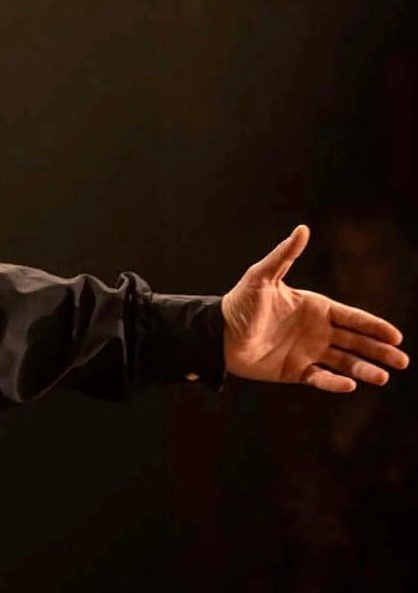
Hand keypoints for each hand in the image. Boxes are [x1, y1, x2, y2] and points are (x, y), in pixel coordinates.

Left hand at [221, 225, 407, 391]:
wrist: (217, 334)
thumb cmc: (239, 303)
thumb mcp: (262, 277)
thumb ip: (284, 256)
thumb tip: (302, 229)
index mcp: (314, 308)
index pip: (352, 318)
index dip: (374, 327)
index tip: (395, 336)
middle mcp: (316, 330)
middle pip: (355, 342)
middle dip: (379, 351)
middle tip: (402, 361)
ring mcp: (307, 351)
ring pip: (343, 362)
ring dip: (363, 370)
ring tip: (382, 378)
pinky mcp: (294, 371)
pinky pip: (320, 378)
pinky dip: (334, 383)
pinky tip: (349, 385)